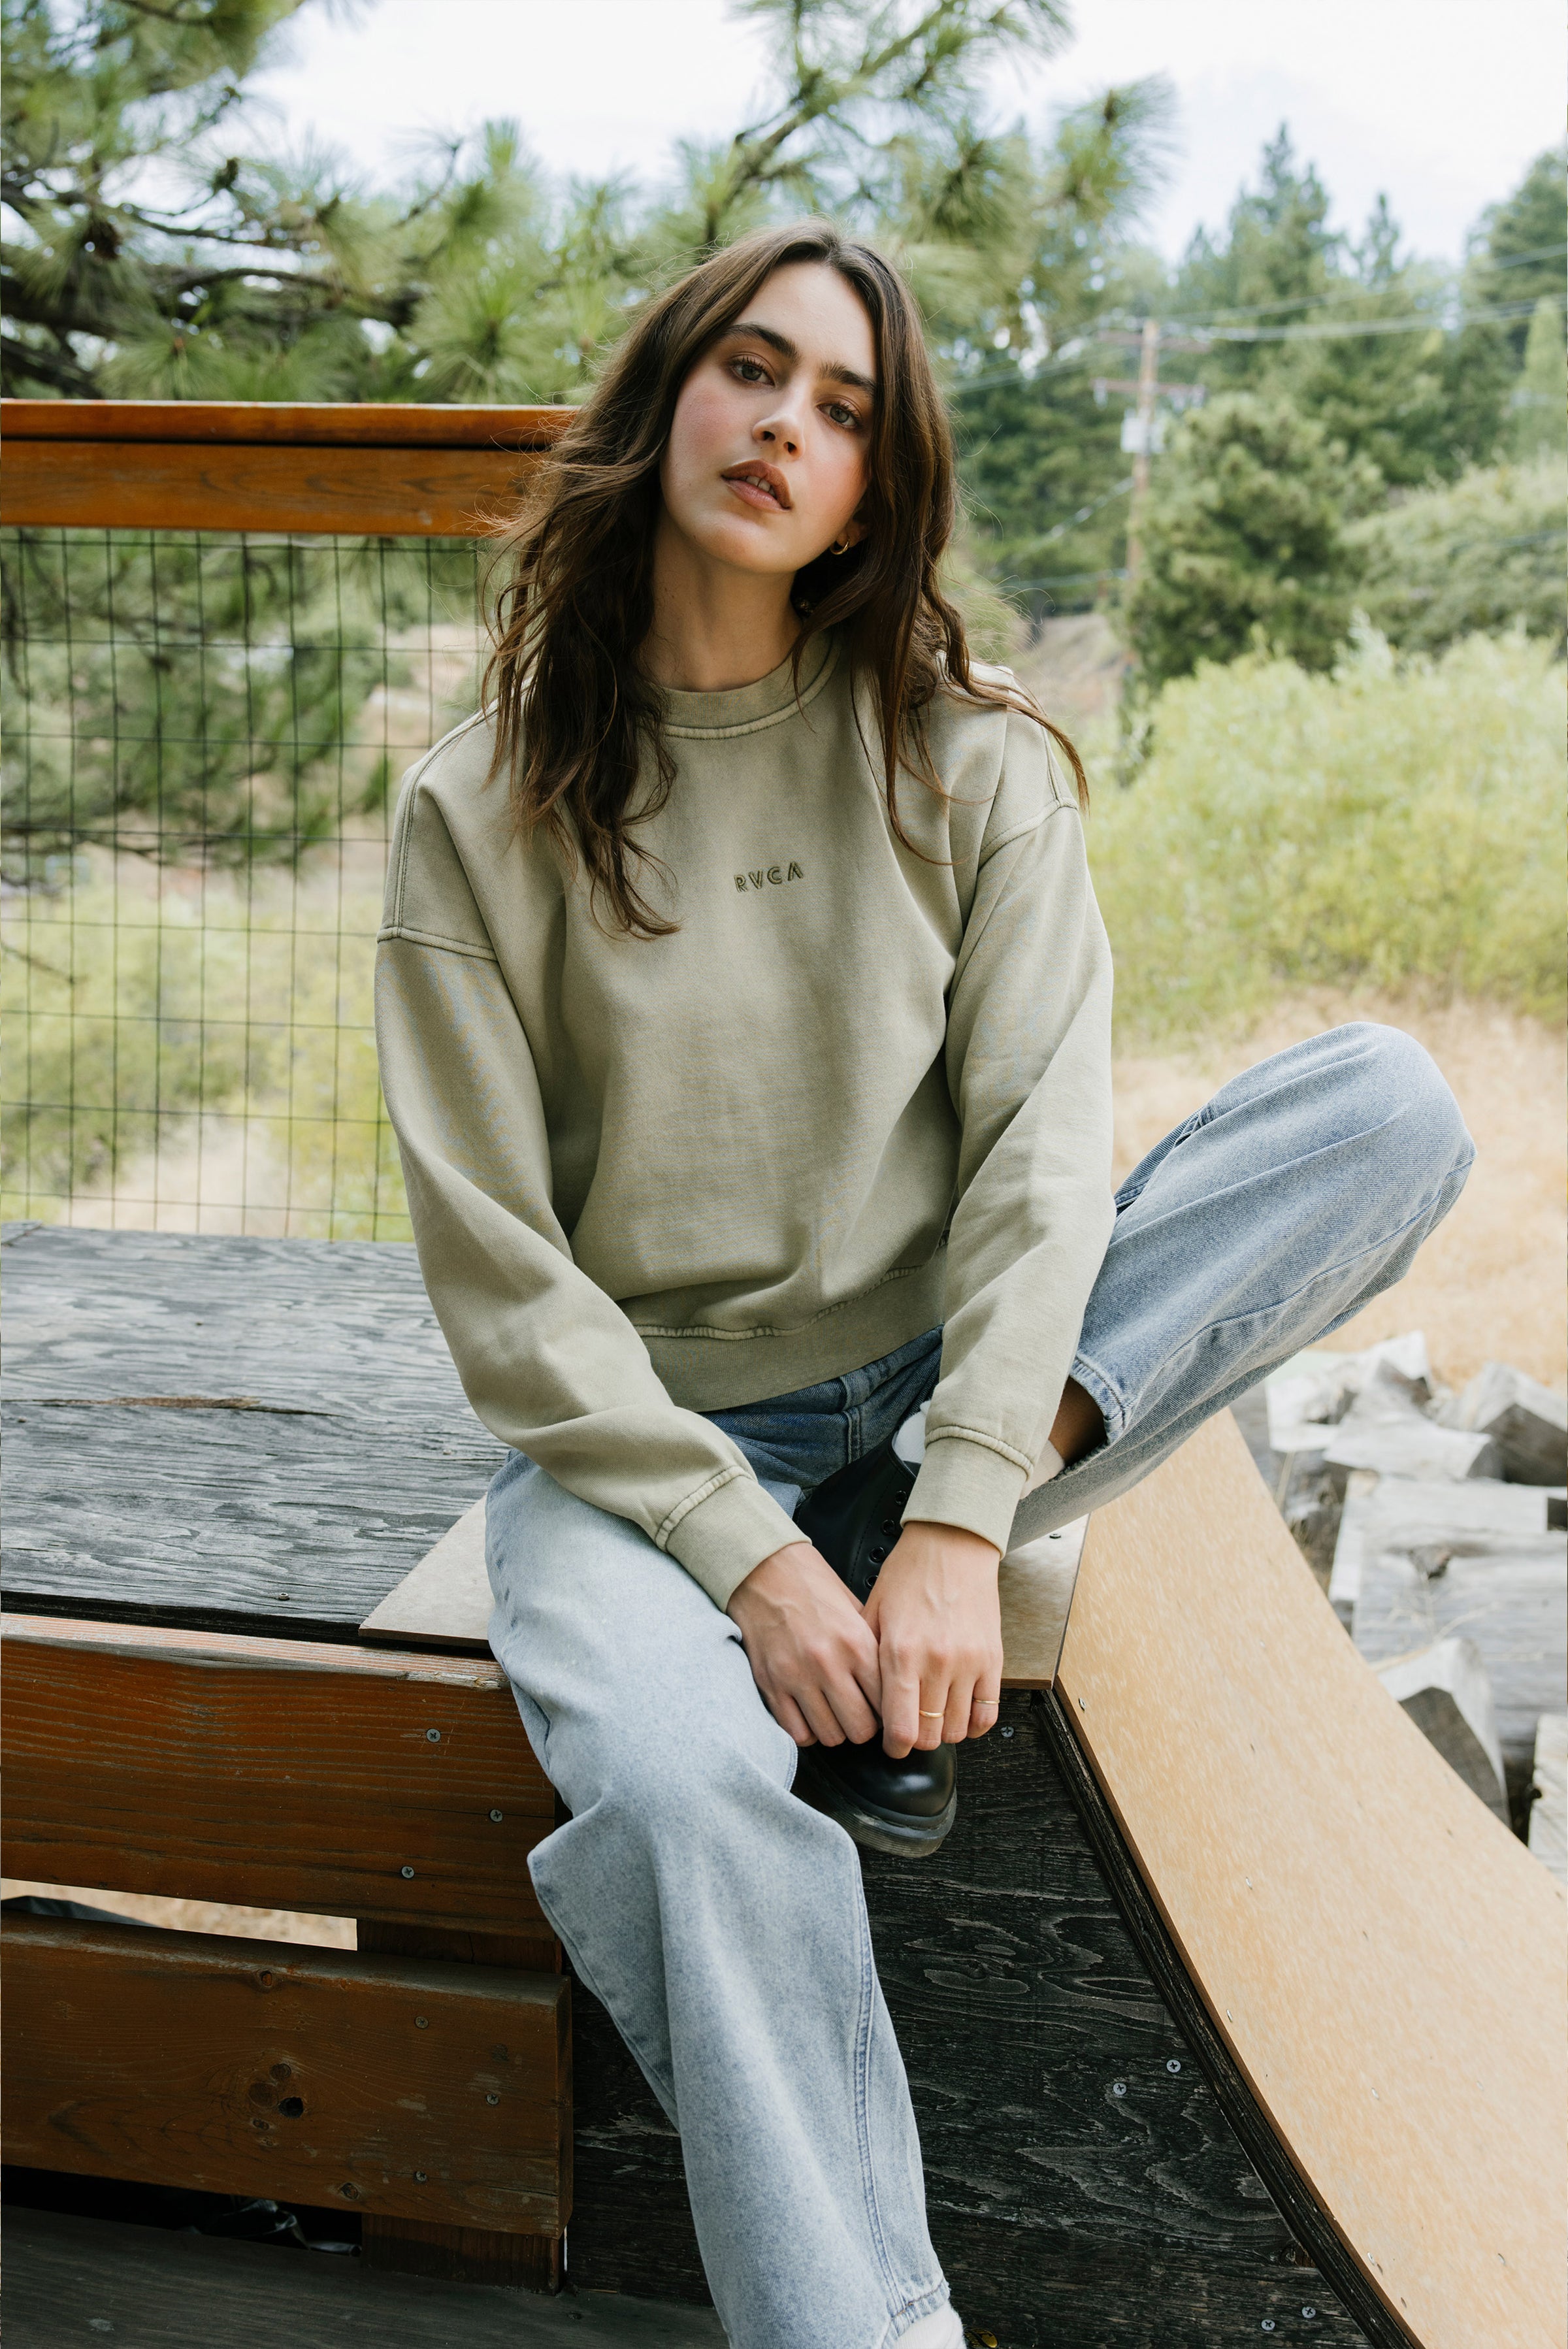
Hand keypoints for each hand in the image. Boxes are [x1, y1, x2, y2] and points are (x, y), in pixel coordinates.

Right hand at [726, 1541, 882, 1747]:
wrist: (762, 1569)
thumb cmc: (810, 1586)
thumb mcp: (855, 1608)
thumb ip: (873, 1646)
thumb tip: (892, 1680)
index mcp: (857, 1643)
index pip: (888, 1702)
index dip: (890, 1711)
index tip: (885, 1709)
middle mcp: (829, 1664)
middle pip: (861, 1729)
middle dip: (865, 1727)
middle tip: (860, 1714)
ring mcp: (797, 1677)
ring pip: (830, 1736)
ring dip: (836, 1729)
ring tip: (835, 1714)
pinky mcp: (771, 1685)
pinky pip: (796, 1732)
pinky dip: (807, 1731)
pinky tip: (810, 1715)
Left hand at [863, 1520, 1001, 1757]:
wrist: (951, 1544)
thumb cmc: (909, 1574)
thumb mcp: (873, 1612)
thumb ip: (867, 1659)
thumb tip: (862, 1699)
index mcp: (901, 1652)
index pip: (901, 1729)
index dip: (894, 1747)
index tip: (891, 1745)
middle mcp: (937, 1662)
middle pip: (930, 1736)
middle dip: (917, 1740)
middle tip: (910, 1729)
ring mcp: (969, 1662)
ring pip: (958, 1730)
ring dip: (944, 1732)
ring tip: (934, 1717)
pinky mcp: (993, 1659)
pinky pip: (988, 1713)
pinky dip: (974, 1724)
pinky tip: (961, 1715)